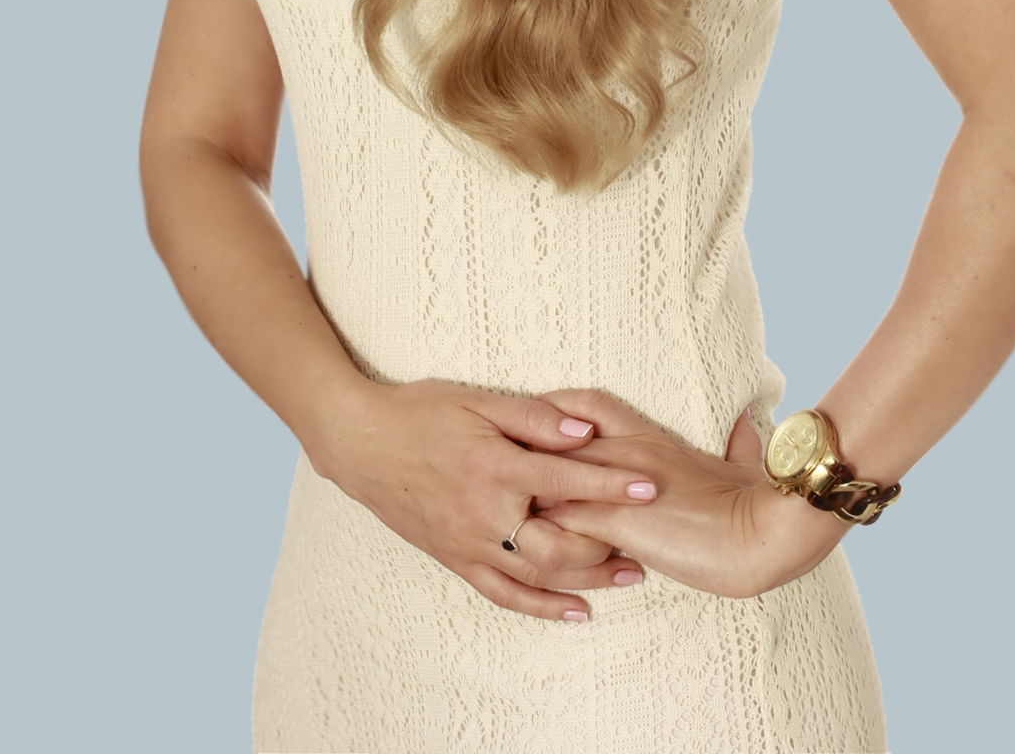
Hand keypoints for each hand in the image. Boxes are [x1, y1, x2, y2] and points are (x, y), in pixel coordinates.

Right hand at [311, 378, 660, 621]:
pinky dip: (541, 607)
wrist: (362, 443)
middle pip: (559, 541)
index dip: (612, 483)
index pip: (565, 479)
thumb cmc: (421, 412)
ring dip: (588, 579)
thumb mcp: (478, 401)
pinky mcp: (456, 559)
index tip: (651, 485)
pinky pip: (503, 594)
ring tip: (631, 575)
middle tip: (652, 541)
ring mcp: (468, 543)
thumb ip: (533, 417)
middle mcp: (484, 513)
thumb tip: (584, 430)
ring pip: (538, 574)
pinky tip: (576, 611)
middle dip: (609, 543)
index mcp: (493, 466)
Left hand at [531, 389, 847, 597]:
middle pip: (544, 439)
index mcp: (645, 434)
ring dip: (525, 511)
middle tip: (499, 480)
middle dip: (517, 459)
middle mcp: (621, 450)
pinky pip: (556, 532)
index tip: (532, 423)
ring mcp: (613, 484)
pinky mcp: (613, 521)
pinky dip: (544, 550)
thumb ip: (734, 441)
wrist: (765, 529)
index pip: (581, 404)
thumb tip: (746, 424)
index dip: (550, 411)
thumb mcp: (738, 462)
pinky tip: (543, 570)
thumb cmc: (755, 499)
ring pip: (539, 485)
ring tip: (516, 535)